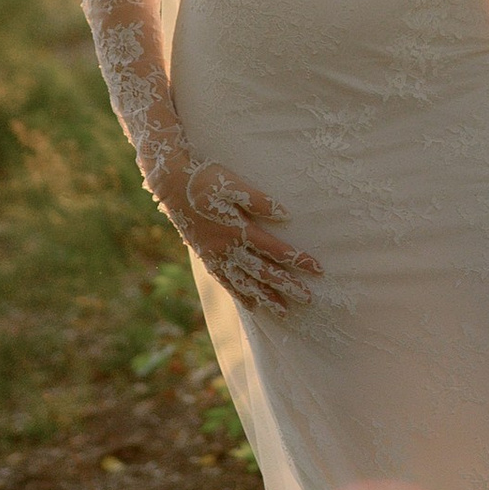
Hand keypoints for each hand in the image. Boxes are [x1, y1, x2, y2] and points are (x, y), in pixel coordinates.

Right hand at [172, 157, 323, 315]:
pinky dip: (239, 294)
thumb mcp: (233, 183)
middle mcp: (227, 248)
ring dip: (265, 297)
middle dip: (286, 286)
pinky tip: (251, 304)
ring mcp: (215, 255)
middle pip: (263, 272)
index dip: (297, 260)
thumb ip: (258, 200)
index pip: (275, 249)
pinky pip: (225, 281)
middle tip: (308, 299)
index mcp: (238, 229)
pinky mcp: (206, 257)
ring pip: (244, 282)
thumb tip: (285, 215)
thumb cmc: (205, 179)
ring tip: (283, 311)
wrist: (171, 183)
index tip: (317, 269)